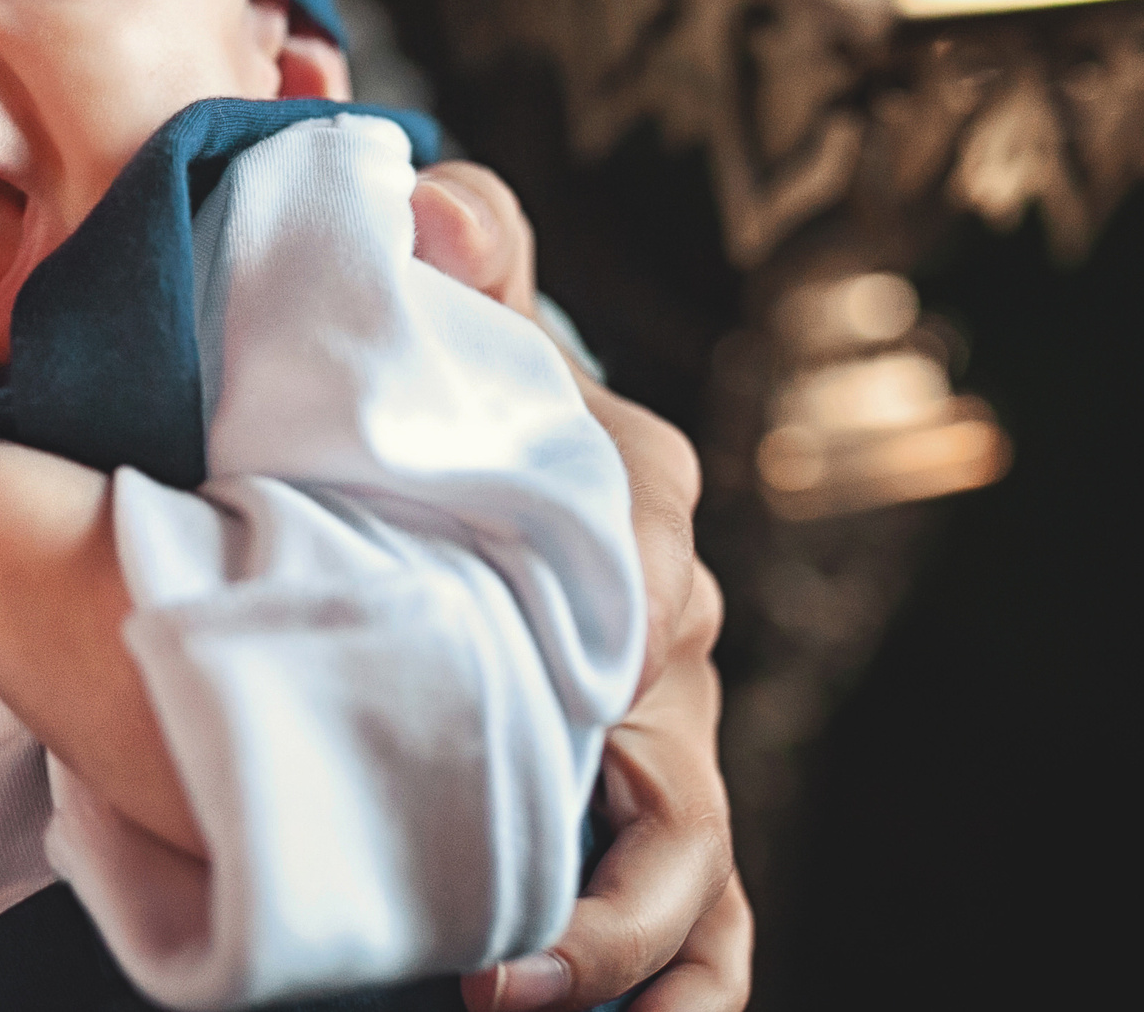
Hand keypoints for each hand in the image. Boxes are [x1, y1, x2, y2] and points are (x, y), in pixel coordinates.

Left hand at [413, 163, 750, 1010]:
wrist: (441, 467)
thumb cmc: (454, 394)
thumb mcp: (457, 313)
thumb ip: (461, 243)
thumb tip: (435, 210)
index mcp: (638, 488)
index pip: (631, 559)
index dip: (565, 631)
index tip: (448, 685)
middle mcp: (673, 618)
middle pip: (653, 733)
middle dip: (576, 827)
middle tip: (465, 914)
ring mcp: (674, 733)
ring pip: (685, 855)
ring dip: (615, 935)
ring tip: (503, 988)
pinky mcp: (660, 821)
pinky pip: (709, 928)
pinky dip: (678, 988)